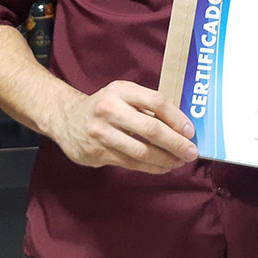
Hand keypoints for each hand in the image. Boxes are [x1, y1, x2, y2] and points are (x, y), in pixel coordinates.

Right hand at [51, 80, 197, 173]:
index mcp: (121, 90)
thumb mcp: (123, 95)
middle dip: (176, 143)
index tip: (190, 131)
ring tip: (179, 162)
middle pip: (151, 129)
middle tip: (191, 152)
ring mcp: (101, 132)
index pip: (157, 102)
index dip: (177, 118)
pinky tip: (163, 167)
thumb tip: (181, 125)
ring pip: (141, 151)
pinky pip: (130, 163)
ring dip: (165, 159)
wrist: (66, 118)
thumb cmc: (105, 106)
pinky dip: (151, 167)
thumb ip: (147, 106)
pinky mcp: (96, 152)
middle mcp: (110, 109)